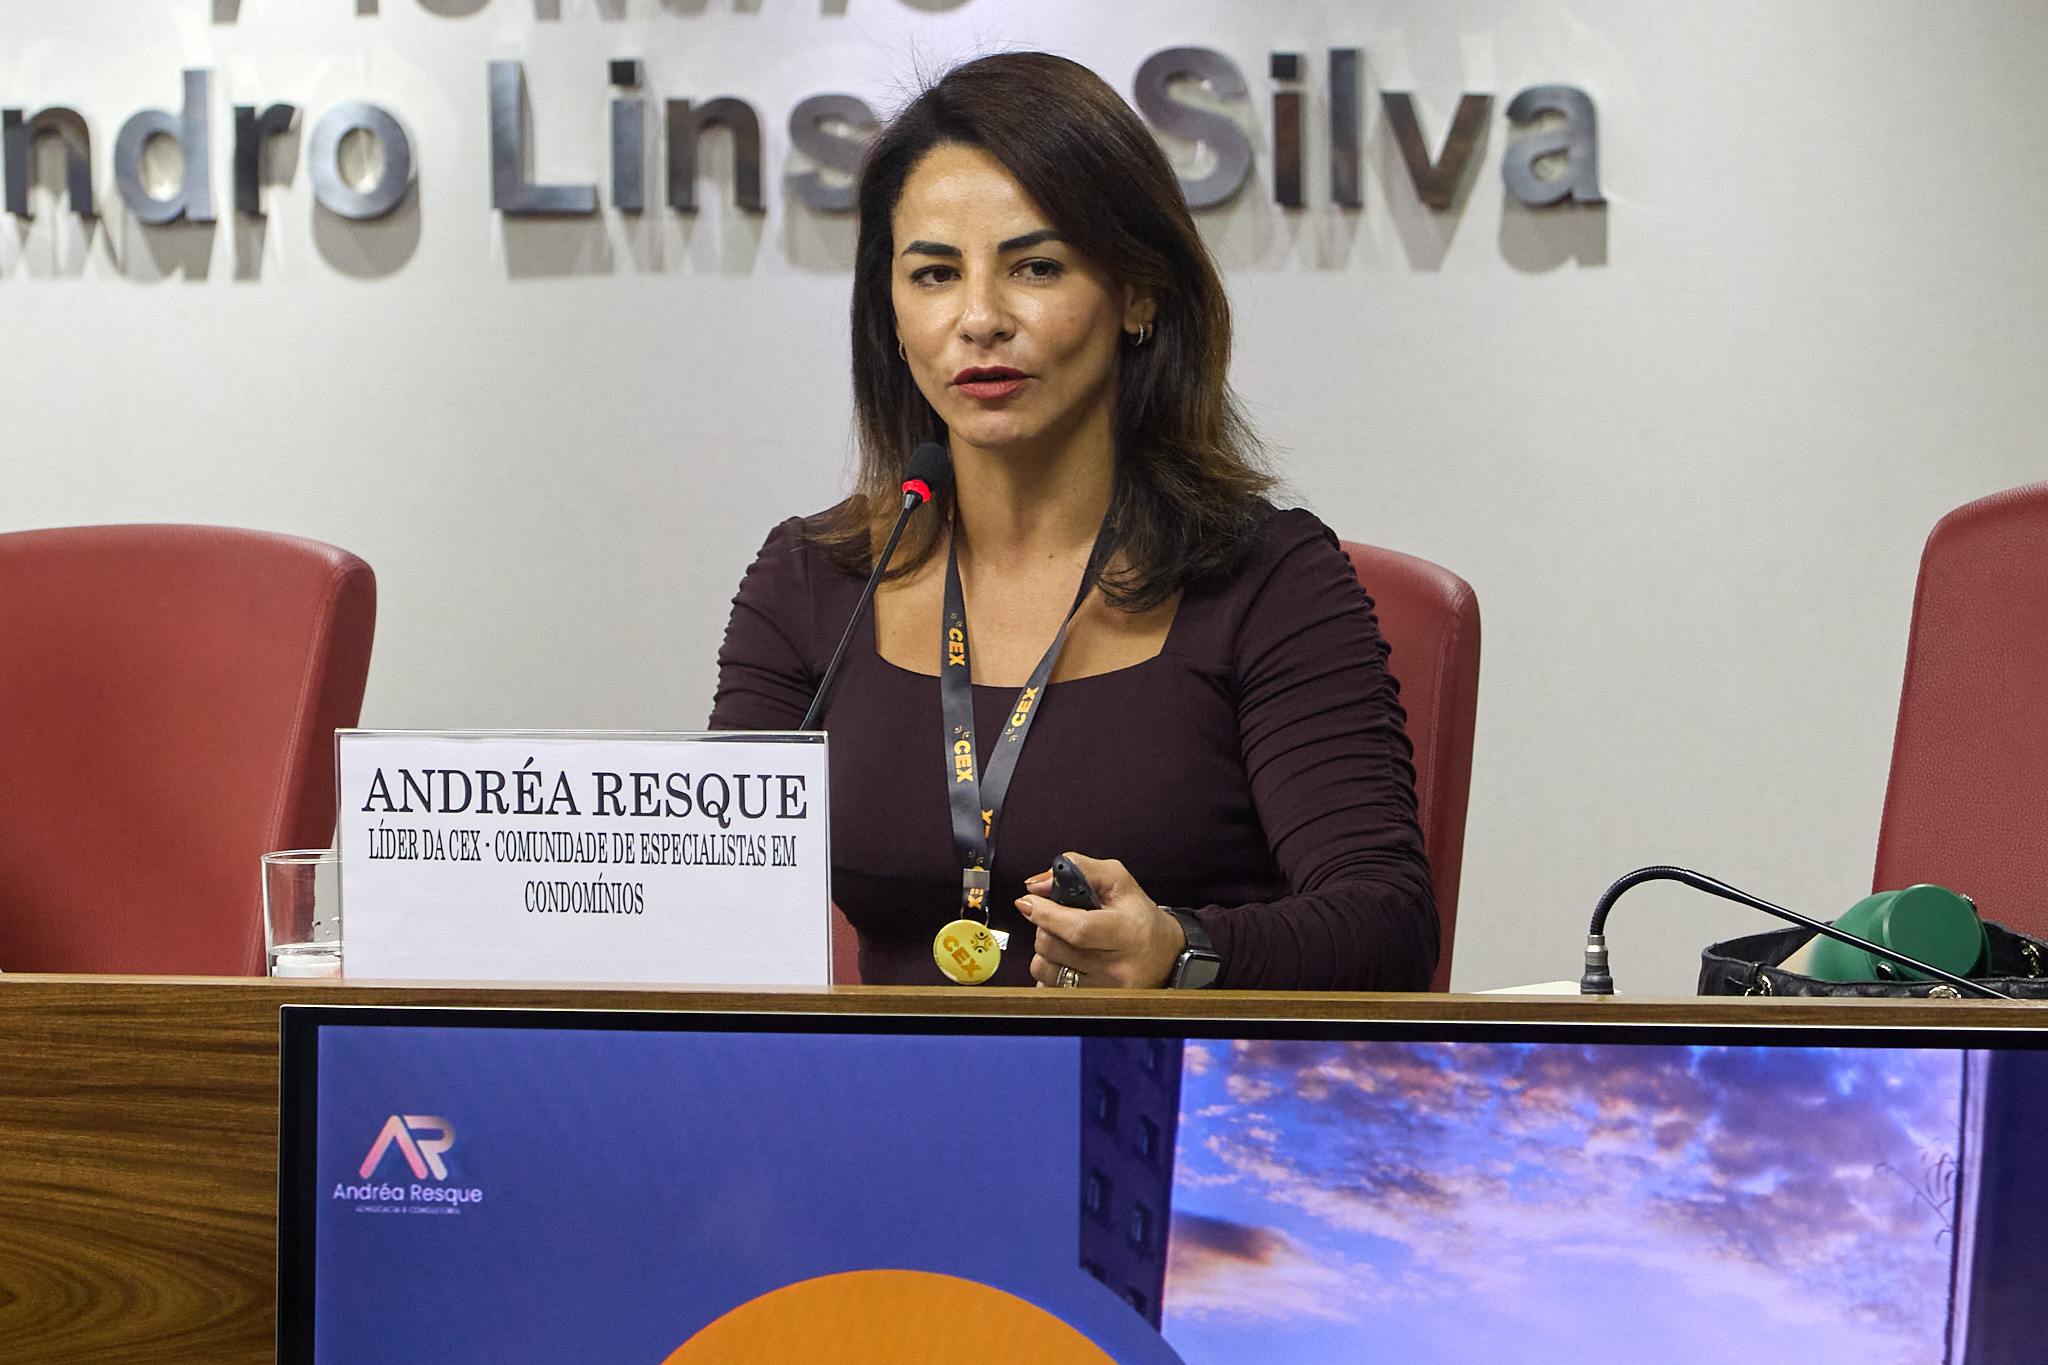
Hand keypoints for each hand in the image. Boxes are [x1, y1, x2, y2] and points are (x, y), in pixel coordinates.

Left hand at [1019, 852, 1184, 988]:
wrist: (1165, 957)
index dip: (1046, 914)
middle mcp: (1116, 968)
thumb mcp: (1119, 881)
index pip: (1079, 928)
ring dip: (1044, 949)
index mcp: (1128, 933)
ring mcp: (1103, 991)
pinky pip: (1047, 987)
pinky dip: (1049, 970)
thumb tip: (1037, 885)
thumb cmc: (1139, 917)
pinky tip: (1067, 960)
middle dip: (1044, 926)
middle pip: (1055, 946)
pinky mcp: (1090, 1004)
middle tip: (1057, 918)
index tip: (1028, 902)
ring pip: (1045, 967)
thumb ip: (1080, 870)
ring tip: (1066, 940)